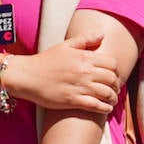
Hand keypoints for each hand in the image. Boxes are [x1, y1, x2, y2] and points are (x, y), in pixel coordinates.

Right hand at [5, 31, 119, 112]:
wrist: (26, 76)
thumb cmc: (45, 60)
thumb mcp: (66, 45)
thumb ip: (86, 39)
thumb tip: (103, 34)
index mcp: (85, 57)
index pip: (112, 63)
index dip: (116, 70)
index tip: (114, 75)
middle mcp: (85, 72)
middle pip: (111, 79)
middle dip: (116, 85)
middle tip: (115, 89)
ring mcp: (79, 87)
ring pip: (106, 93)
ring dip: (113, 98)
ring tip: (113, 100)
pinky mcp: (72, 100)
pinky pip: (95, 105)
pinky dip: (104, 108)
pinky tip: (106, 108)